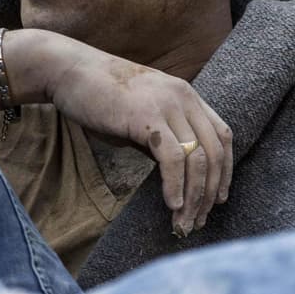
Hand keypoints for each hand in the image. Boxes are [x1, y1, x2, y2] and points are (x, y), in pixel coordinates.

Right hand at [18, 31, 233, 237]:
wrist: (70, 70)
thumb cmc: (101, 96)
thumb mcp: (141, 117)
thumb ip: (162, 140)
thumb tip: (176, 175)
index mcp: (186, 96)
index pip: (222, 136)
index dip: (224, 171)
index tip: (217, 199)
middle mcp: (184, 98)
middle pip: (214, 151)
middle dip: (209, 192)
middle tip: (198, 221)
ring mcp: (167, 105)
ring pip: (197, 158)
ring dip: (194, 196)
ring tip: (183, 222)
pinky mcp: (147, 117)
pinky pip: (172, 158)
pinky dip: (175, 186)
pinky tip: (172, 205)